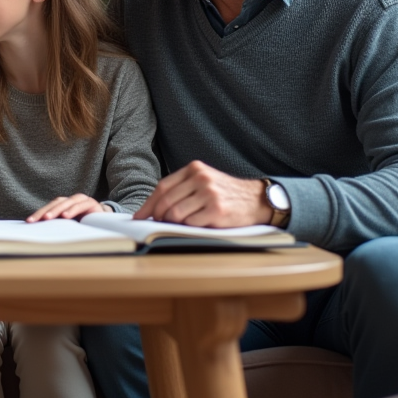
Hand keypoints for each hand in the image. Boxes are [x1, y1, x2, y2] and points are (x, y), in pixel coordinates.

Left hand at [27, 194, 107, 222]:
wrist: (106, 222)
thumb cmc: (85, 224)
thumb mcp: (70, 225)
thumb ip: (58, 225)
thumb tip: (40, 233)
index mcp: (64, 204)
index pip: (49, 206)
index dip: (39, 213)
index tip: (29, 222)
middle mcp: (71, 200)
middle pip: (56, 203)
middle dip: (45, 211)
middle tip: (36, 220)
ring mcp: (81, 199)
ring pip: (67, 202)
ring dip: (57, 210)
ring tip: (48, 218)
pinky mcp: (91, 203)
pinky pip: (80, 205)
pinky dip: (72, 210)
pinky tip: (66, 216)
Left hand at [133, 161, 270, 227]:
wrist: (257, 199)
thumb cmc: (226, 193)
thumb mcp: (205, 181)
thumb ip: (183, 188)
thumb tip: (155, 207)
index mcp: (194, 169)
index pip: (162, 187)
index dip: (149, 204)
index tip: (140, 216)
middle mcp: (201, 178)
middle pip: (166, 201)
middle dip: (158, 216)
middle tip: (157, 224)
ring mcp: (209, 194)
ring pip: (176, 213)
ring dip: (173, 223)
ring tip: (178, 225)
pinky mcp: (217, 210)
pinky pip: (191, 223)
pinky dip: (188, 228)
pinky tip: (195, 226)